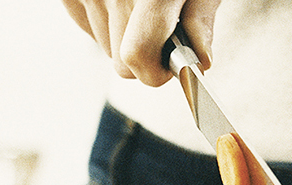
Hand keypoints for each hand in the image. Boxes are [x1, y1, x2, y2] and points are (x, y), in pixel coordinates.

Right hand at [61, 0, 219, 86]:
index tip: (170, 67)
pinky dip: (108, 23)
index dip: (156, 71)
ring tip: (141, 6)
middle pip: (122, 62)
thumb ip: (201, 18)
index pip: (137, 55)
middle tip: (164, 28)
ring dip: (126, 38)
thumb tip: (200, 59)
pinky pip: (90, 30)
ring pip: (106, 49)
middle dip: (146, 55)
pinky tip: (122, 1)